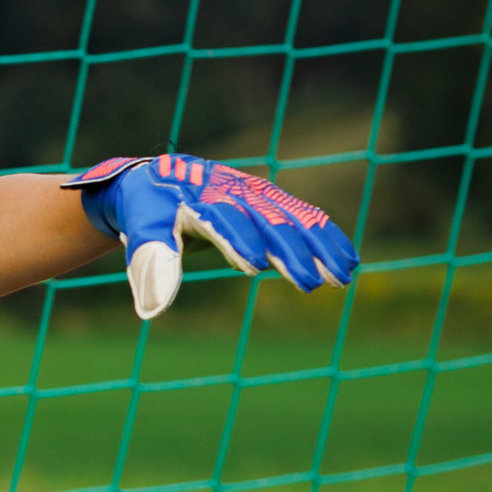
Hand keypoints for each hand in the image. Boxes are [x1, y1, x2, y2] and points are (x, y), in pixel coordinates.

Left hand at [60, 154, 359, 319]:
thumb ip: (152, 265)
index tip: (254, 266)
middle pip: (266, 220)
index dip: (238, 240)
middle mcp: (232, 191)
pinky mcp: (271, 198)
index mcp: (197, 197)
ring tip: (342, 277)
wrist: (159, 180)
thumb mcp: (143, 232)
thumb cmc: (148, 211)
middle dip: (289, 251)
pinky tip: (348, 261)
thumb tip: (152, 311)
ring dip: (319, 247)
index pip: (222, 219)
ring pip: (293, 218)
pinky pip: (304, 216)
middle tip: (309, 284)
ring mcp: (256, 193)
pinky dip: (326, 236)